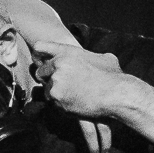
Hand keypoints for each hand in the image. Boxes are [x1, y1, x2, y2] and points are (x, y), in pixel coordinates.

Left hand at [36, 47, 153, 139]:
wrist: (115, 94)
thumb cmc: (113, 77)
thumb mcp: (104, 58)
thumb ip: (91, 57)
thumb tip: (95, 58)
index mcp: (68, 52)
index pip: (41, 47)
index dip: (38, 53)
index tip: (37, 59)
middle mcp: (58, 64)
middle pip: (41, 72)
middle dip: (48, 79)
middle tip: (60, 85)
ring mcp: (56, 81)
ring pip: (47, 90)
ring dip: (56, 94)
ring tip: (73, 97)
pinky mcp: (56, 97)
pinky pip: (53, 103)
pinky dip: (61, 105)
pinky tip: (75, 104)